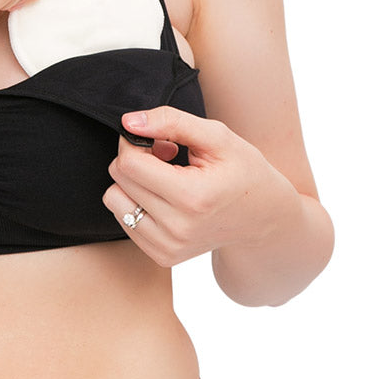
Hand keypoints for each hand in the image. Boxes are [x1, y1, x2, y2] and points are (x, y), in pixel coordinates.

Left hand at [103, 106, 297, 267]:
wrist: (264, 217)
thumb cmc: (243, 171)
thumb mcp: (217, 136)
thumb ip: (171, 121)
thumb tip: (129, 122)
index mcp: (192, 197)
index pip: (129, 163)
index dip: (135, 141)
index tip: (157, 139)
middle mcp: (178, 228)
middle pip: (119, 179)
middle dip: (135, 158)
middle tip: (165, 155)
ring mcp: (169, 247)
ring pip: (114, 201)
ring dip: (131, 182)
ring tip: (164, 177)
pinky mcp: (163, 256)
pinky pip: (123, 220)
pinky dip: (136, 202)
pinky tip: (164, 197)